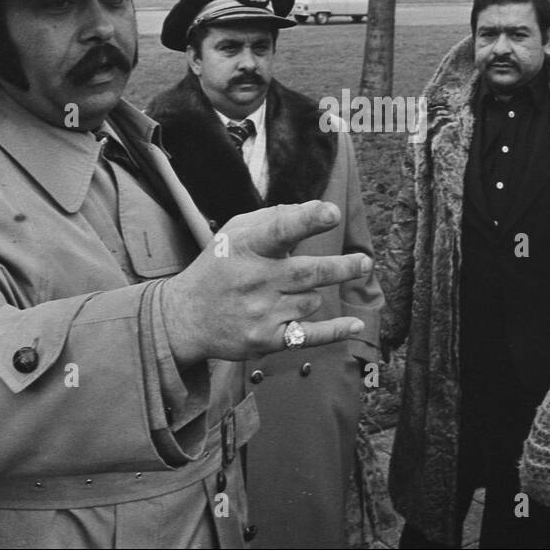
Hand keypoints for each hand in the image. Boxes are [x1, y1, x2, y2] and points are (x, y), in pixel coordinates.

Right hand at [162, 200, 370, 365]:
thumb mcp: (235, 233)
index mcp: (246, 247)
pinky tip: (356, 326)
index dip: (308, 220)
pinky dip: (335, 331)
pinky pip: (309, 335)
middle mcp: (255, 280)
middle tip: (364, 262)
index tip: (331, 213)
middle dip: (342, 267)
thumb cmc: (218, 267)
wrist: (185, 317)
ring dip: (313, 293)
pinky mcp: (265, 340)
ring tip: (291, 291)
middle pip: (310, 272)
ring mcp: (260, 312)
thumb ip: (274, 218)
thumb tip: (318, 209)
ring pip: (311, 300)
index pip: (280, 230)